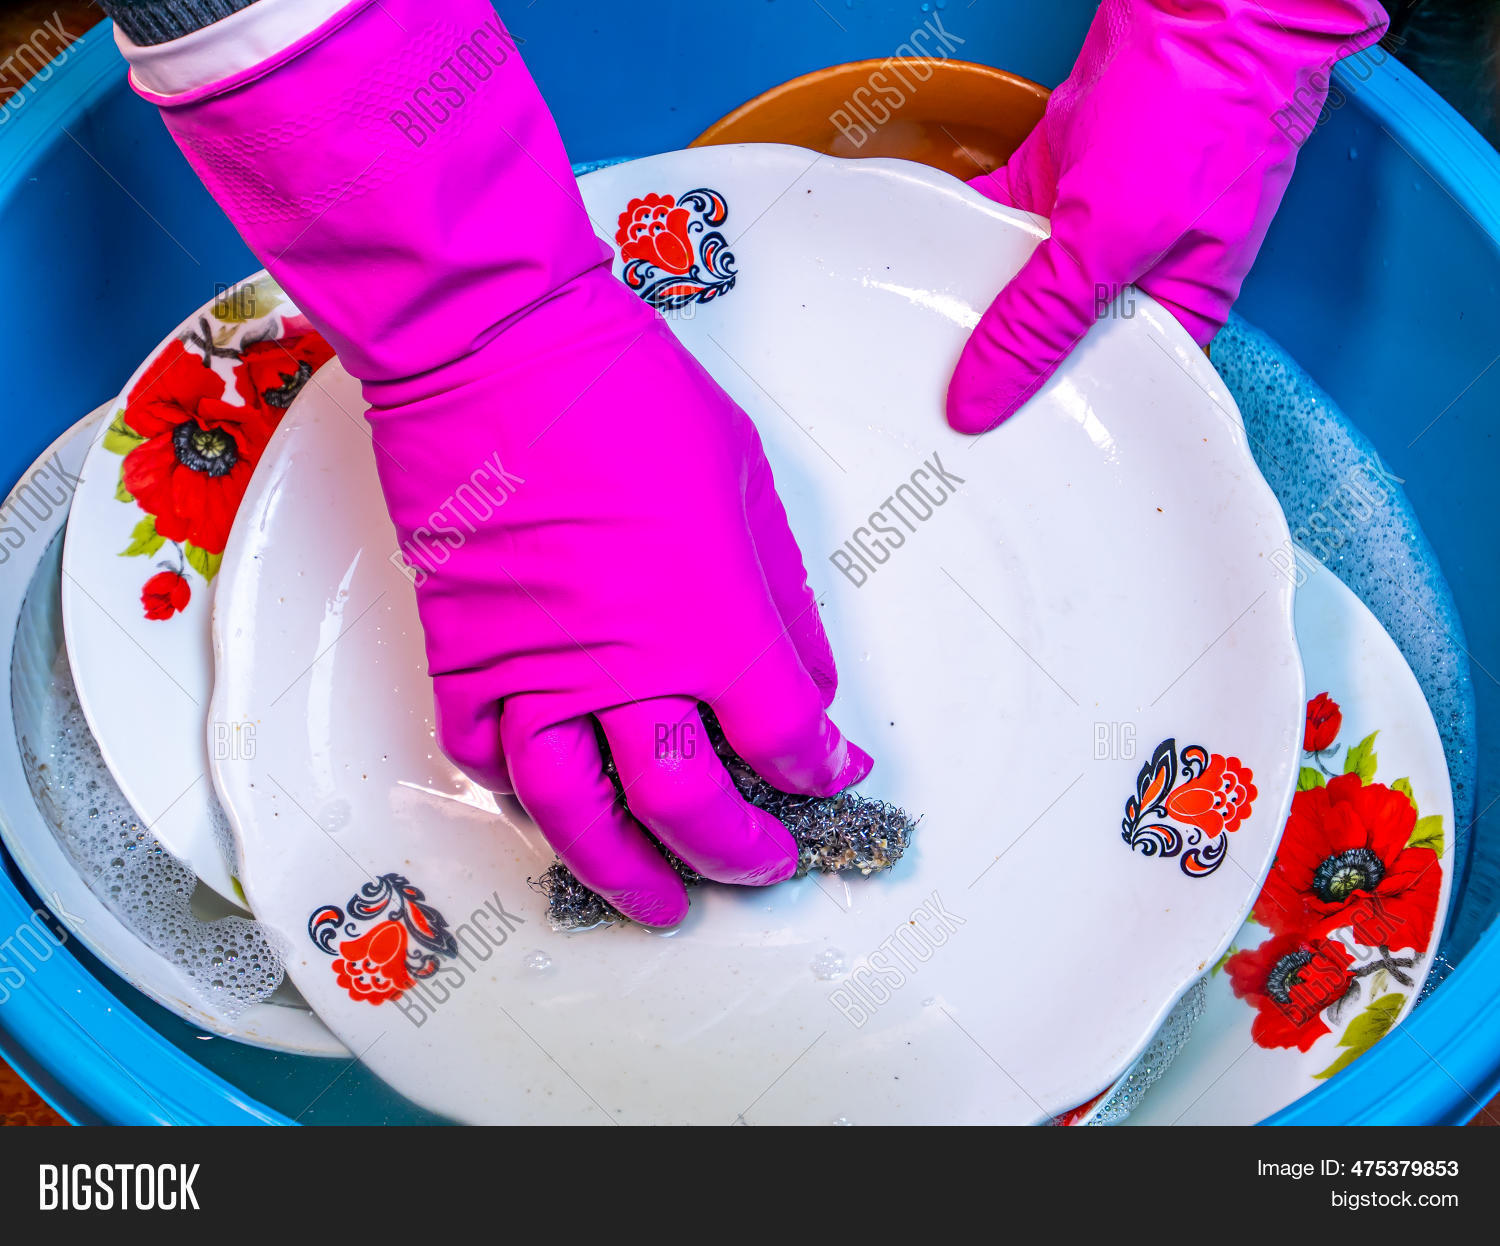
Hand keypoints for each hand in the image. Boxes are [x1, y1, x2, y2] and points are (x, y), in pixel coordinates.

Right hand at [136, 0, 869, 925]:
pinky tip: (555, 803)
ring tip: (656, 901)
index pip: (786, 738)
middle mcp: (627, 667)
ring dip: (623, 872)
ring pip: (577, 814)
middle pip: (689, 806)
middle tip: (756, 869)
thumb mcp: (747, 484)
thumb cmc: (626, 395)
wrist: (497, 348)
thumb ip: (779, 600)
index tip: (829, 776)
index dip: (818, 771)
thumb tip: (808, 684)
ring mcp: (537, 669)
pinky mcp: (463, 653)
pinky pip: (486, 756)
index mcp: (713, 621)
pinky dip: (522, 794)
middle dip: (734, 854)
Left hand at [948, 0, 1388, 433]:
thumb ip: (1041, 322)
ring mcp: (1095, 225)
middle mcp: (1134, 278)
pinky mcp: (1060, 175)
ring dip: (971, 300)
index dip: (1046, 421)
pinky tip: (923, 258)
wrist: (1202, 1)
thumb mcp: (1113, 242)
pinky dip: (963, 230)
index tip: (983, 445)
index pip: (1103, 394)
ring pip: (1018, 283)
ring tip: (917, 345)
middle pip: (1051, 343)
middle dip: (998, 365)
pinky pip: (998, 218)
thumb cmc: (1203, 112)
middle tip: (936, 404)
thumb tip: (982, 400)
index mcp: (1174, 313)